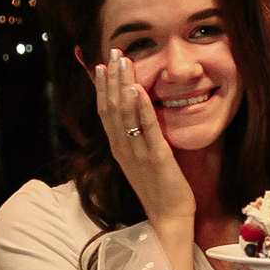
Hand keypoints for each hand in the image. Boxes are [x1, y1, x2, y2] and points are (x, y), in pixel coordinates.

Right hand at [89, 47, 193, 228]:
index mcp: (118, 147)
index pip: (105, 111)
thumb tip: (134, 116)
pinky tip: (138, 89)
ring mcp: (137, 152)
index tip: (101, 64)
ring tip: (123, 62)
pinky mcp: (156, 157)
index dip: (101, 87)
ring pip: (124, 114)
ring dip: (123, 85)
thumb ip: (135, 138)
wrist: (168, 217)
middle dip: (111, 78)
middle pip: (111, 107)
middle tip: (113, 53)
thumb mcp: (140, 159)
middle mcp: (123, 148)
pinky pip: (146, 128)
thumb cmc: (158, 188)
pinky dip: (141, 107)